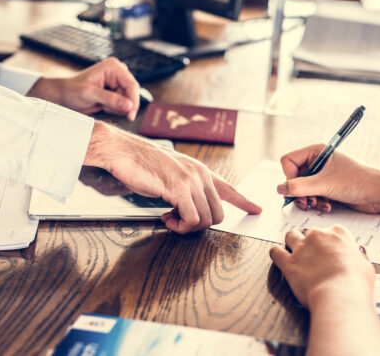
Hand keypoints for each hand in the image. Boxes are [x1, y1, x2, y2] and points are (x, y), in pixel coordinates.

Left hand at [26, 57, 140, 119]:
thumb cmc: (72, 91)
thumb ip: (110, 99)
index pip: (131, 84)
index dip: (134, 100)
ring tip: (101, 104)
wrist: (63, 96)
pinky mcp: (116, 91)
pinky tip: (102, 105)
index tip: (131, 114)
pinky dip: (114, 108)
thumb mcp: (89, 94)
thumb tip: (129, 105)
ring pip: (128, 100)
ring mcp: (117, 82)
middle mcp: (118, 72)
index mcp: (113, 67)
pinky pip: (123, 104)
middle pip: (132, 93)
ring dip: (116, 107)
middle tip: (106, 108)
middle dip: (122, 104)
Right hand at [84, 122, 261, 233]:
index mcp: (199, 170)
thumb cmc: (140, 164)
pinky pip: (192, 219)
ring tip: (169, 219)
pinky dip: (179, 226)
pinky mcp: (179, 188)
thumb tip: (189, 209)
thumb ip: (183, 190)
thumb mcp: (169, 176)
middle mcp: (200, 174)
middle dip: (199, 225)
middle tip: (177, 221)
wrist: (122, 151)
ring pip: (206, 219)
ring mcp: (191, 180)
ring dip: (186, 227)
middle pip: (218, 214)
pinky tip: (166, 218)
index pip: (229, 188)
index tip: (257, 209)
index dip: (244, 201)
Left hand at [269, 225, 374, 309]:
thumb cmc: (356, 283)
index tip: (330, 251)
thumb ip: (358, 257)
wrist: (340, 295)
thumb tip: (357, 255)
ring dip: (292, 243)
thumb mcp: (365, 266)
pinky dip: (276, 253)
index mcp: (338, 233)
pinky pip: (275, 251)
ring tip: (295, 253)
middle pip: (310, 232)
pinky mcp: (288, 262)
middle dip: (310, 242)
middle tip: (313, 256)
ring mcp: (301, 247)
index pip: (331, 231)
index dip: (330, 242)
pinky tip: (279, 257)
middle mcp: (318, 235)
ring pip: (291, 236)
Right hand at [277, 144, 379, 213]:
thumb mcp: (324, 184)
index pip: (288, 161)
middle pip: (294, 177)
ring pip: (303, 189)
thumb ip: (299, 187)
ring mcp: (323, 176)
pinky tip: (327, 206)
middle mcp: (318, 162)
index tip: (296, 188)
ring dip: (309, 200)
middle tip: (306, 203)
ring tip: (319, 204)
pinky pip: (313, 196)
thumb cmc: (357, 181)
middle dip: (299, 192)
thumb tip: (280, 189)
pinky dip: (317, 203)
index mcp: (316, 152)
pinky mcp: (329, 188)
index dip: (289, 177)